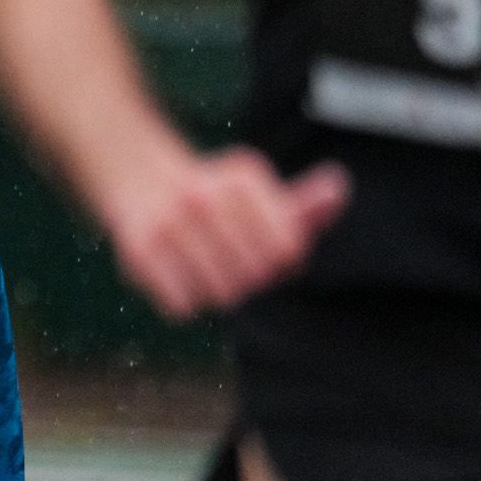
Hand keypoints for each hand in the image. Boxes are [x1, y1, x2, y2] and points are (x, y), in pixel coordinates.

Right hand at [100, 142, 348, 318]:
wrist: (141, 180)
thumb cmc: (215, 198)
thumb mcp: (260, 196)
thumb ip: (303, 206)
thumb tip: (339, 187)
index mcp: (243, 177)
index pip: (288, 248)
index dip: (284, 262)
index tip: (269, 251)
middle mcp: (205, 195)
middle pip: (257, 275)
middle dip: (253, 278)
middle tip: (235, 261)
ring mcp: (171, 221)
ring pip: (223, 293)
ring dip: (219, 290)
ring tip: (207, 267)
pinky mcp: (140, 248)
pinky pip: (183, 303)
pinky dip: (186, 299)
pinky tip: (179, 274)